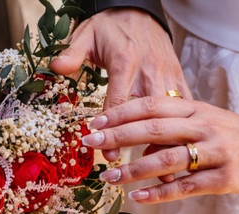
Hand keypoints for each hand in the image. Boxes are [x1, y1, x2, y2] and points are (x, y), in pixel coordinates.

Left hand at [50, 8, 191, 161]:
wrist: (140, 10)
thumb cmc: (109, 26)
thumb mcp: (86, 34)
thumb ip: (72, 53)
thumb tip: (56, 67)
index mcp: (125, 62)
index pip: (118, 102)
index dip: (113, 131)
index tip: (107, 155)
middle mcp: (149, 71)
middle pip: (146, 113)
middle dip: (139, 143)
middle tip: (135, 170)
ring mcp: (167, 75)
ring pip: (170, 114)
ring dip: (166, 141)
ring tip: (162, 171)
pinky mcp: (178, 77)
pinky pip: (183, 106)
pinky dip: (181, 128)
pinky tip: (177, 149)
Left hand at [82, 96, 238, 202]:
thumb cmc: (225, 132)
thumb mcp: (200, 118)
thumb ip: (167, 126)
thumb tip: (136, 142)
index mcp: (194, 108)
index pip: (150, 105)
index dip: (120, 112)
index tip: (95, 122)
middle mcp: (203, 126)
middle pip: (153, 129)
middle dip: (118, 136)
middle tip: (90, 144)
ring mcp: (215, 152)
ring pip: (166, 160)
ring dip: (134, 170)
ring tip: (109, 178)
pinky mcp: (223, 179)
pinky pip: (185, 187)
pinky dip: (159, 193)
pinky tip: (138, 197)